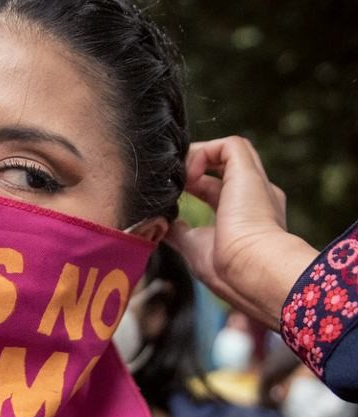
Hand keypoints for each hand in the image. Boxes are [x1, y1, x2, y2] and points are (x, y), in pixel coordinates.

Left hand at [166, 136, 317, 328]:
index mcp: (247, 217)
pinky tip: (190, 176)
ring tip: (178, 176)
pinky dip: (205, 153)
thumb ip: (180, 233)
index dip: (193, 187)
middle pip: (224, 168)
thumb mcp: (195, 247)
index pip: (218, 191)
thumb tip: (161, 226)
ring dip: (198, 157)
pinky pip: (229, 146)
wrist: (251, 270)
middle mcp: (255, 196)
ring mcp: (255, 183)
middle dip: (194, 169)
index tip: (172, 195)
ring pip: (229, 152)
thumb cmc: (227, 268)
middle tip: (170, 181)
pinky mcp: (249, 172)